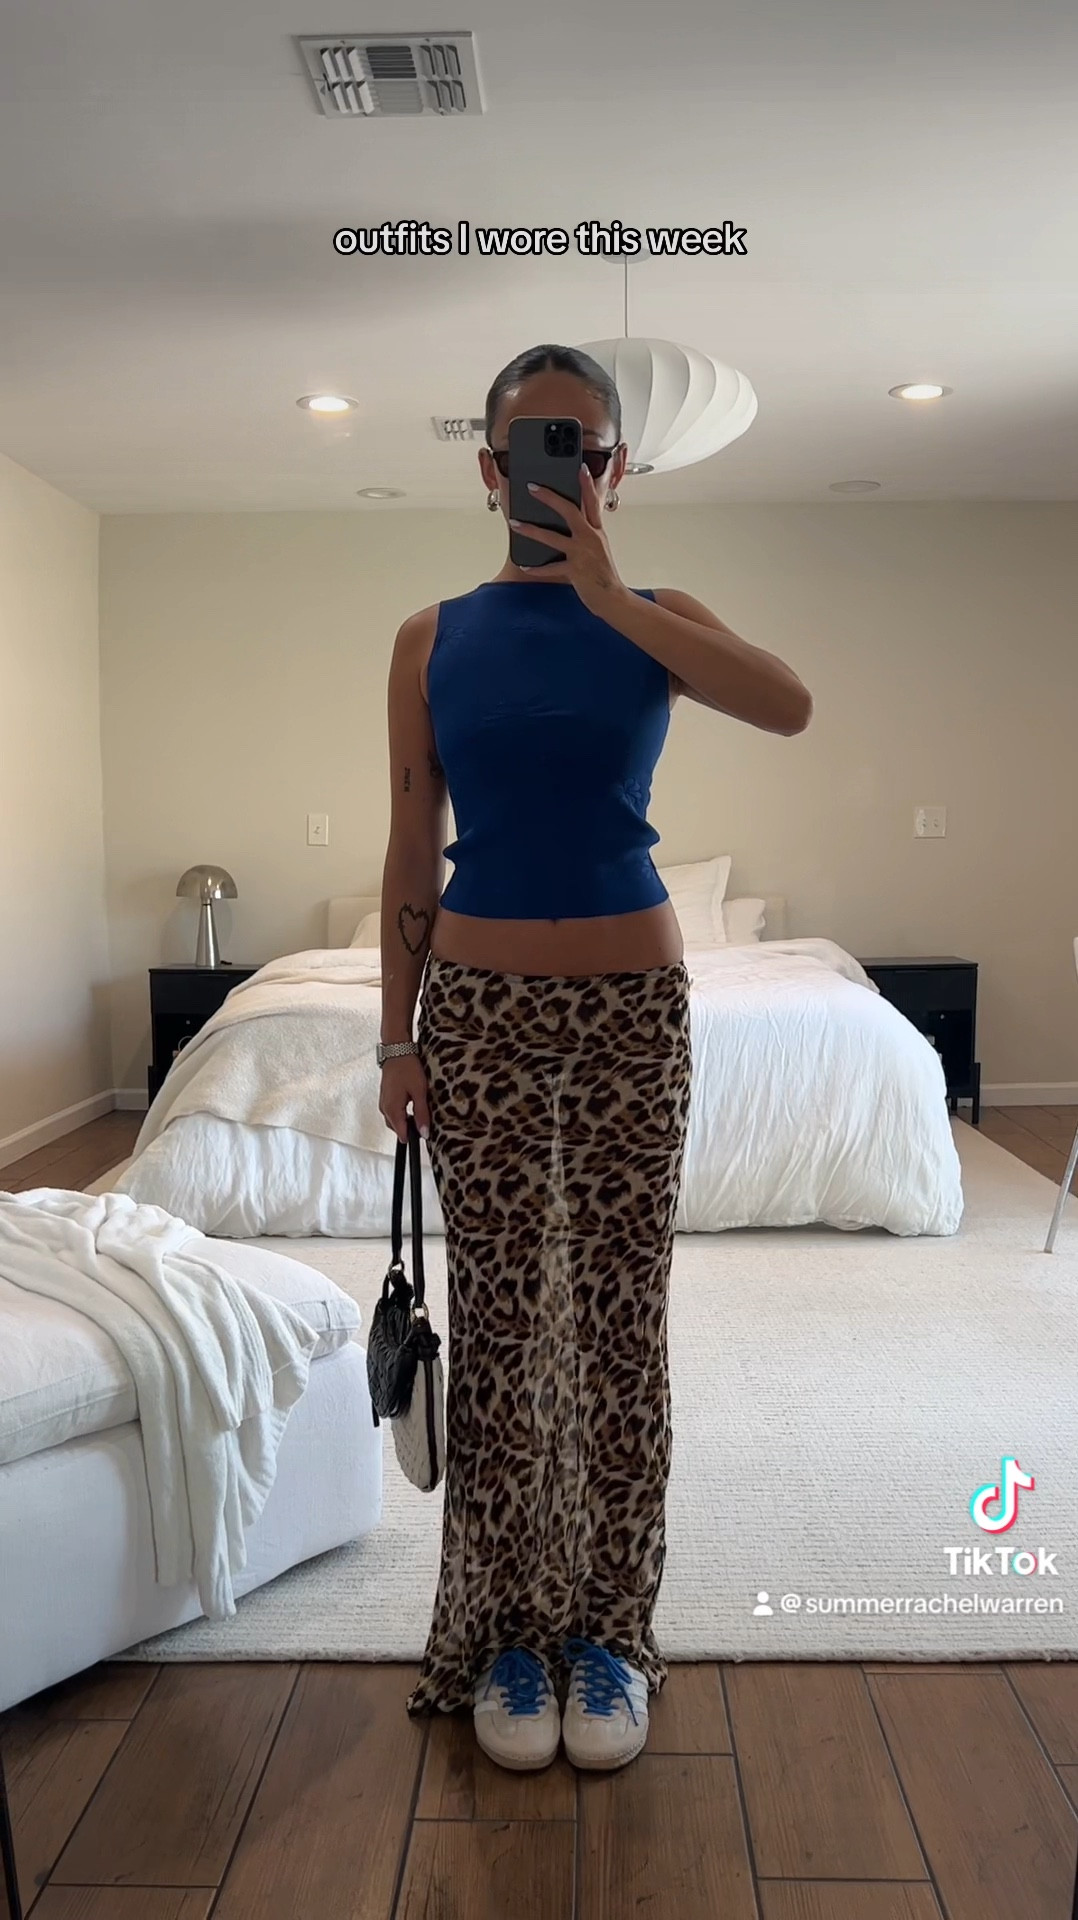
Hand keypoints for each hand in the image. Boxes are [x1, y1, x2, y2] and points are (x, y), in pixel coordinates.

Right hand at [378, 1055, 431, 1144]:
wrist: (397, 1050)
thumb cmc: (408, 1068)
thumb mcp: (420, 1092)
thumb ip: (422, 1114)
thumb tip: (424, 1133)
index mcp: (392, 1110)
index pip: (401, 1134)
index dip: (413, 1137)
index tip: (424, 1135)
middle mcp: (384, 1109)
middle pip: (397, 1128)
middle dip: (410, 1128)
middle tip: (424, 1120)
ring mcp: (383, 1103)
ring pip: (394, 1120)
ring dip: (405, 1120)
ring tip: (419, 1111)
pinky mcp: (385, 1097)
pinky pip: (392, 1111)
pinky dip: (402, 1112)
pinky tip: (411, 1104)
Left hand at [509, 464, 625, 611]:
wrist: (613, 599)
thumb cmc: (603, 574)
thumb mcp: (598, 549)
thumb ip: (585, 534)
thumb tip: (568, 524)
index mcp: (597, 531)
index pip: (592, 502)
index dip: (586, 484)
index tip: (579, 467)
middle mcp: (591, 538)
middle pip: (569, 511)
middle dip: (549, 497)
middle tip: (532, 487)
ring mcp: (583, 554)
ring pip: (553, 537)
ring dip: (531, 530)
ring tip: (514, 523)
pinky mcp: (576, 571)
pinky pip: (551, 568)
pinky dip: (537, 568)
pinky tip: (524, 565)